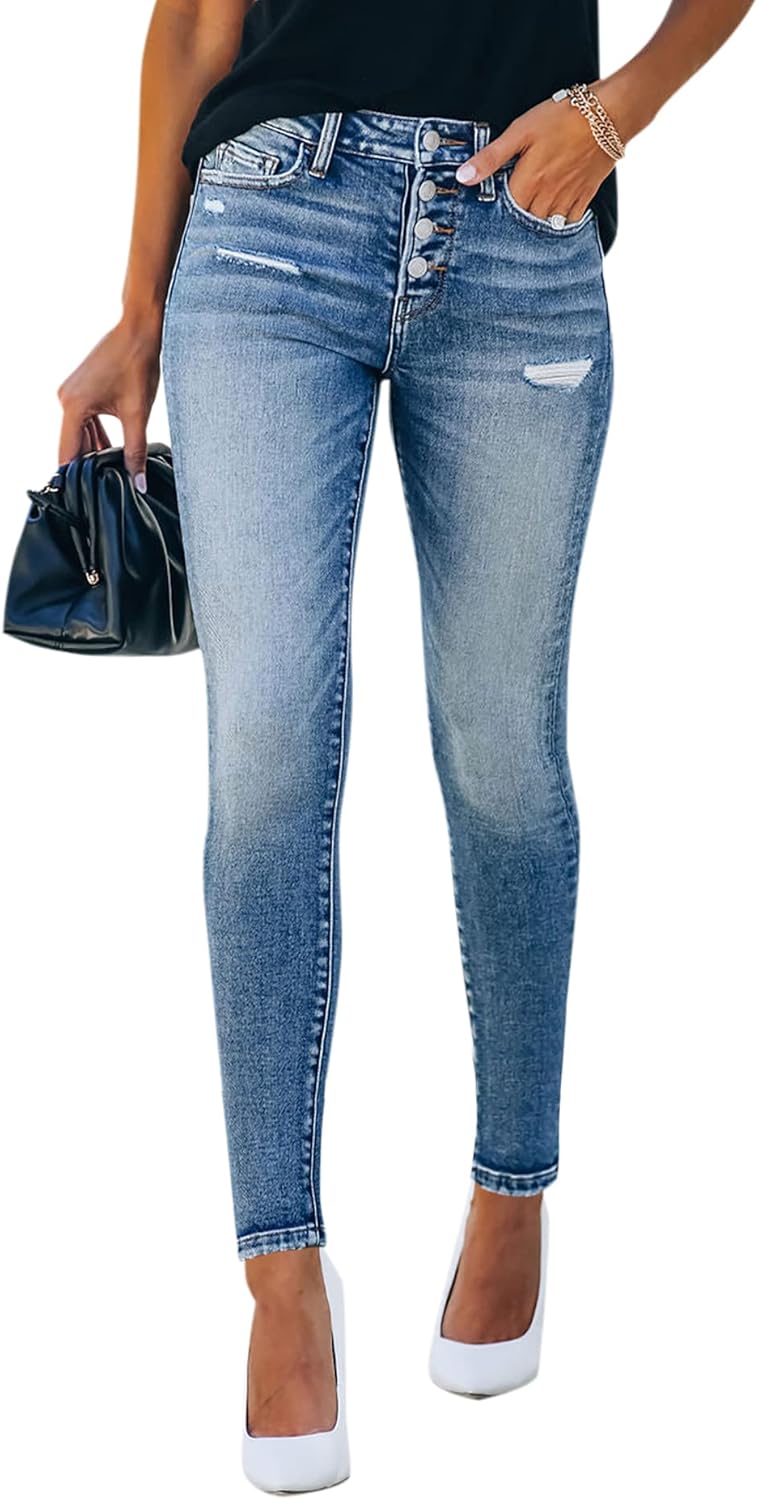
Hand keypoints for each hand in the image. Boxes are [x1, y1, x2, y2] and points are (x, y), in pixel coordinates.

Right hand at [56, 312, 162, 490]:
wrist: (140, 330)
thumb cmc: (137, 364)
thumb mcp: (138, 414)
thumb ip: (135, 452)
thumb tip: (138, 483)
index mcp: (73, 406)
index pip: (68, 453)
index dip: (77, 477)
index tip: (86, 496)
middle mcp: (66, 399)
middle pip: (73, 444)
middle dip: (90, 464)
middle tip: (107, 485)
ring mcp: (72, 393)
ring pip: (80, 433)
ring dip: (95, 450)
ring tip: (113, 469)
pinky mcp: (81, 389)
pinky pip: (85, 420)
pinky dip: (97, 434)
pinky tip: (112, 448)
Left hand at [455, 81, 618, 223]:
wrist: (608, 115)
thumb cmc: (563, 117)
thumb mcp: (521, 131)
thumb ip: (491, 157)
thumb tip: (464, 177)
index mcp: (528, 183)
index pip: (504, 211)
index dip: (497, 209)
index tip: (493, 203)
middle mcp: (547, 198)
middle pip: (524, 221)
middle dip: (516, 217)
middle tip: (514, 205)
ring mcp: (567, 200)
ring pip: (546, 225)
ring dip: (536, 221)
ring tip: (532, 208)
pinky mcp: (585, 197)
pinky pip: (568, 222)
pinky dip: (560, 221)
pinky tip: (554, 211)